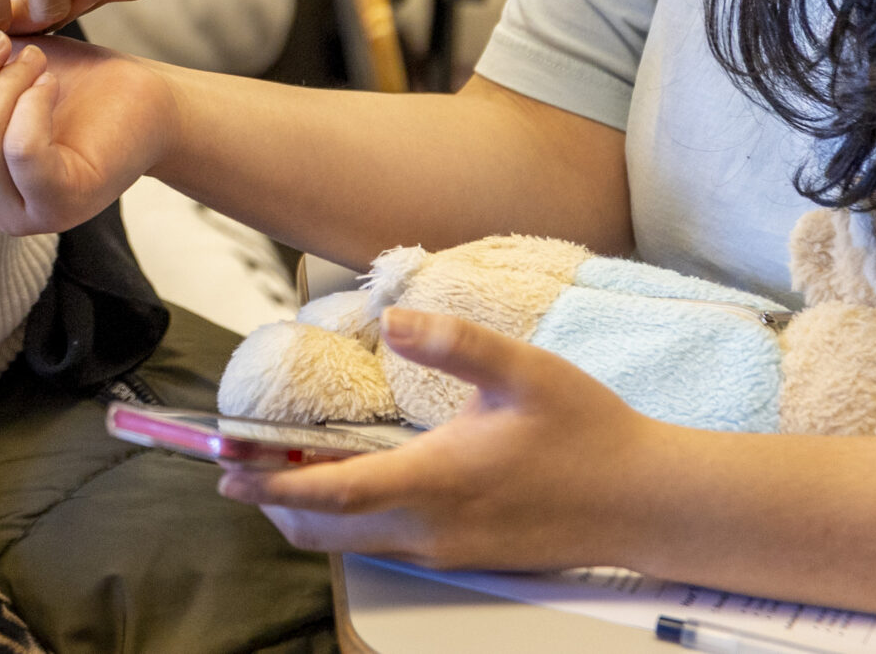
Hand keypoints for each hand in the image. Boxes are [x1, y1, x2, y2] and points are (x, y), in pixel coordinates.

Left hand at [217, 310, 665, 570]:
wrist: (647, 503)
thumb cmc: (589, 432)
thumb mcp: (524, 371)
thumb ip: (457, 343)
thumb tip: (398, 319)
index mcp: (435, 481)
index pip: (329, 493)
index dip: (271, 483)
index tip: (227, 466)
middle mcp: (432, 528)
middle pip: (326, 531)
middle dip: (274, 504)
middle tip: (240, 467)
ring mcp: (449, 550)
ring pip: (354, 544)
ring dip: (311, 514)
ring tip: (284, 472)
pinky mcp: (466, 555)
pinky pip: (389, 546)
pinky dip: (351, 521)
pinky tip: (355, 485)